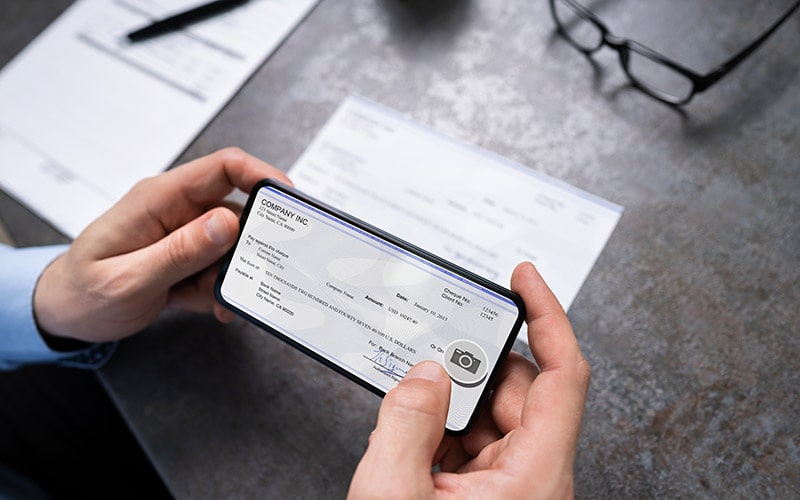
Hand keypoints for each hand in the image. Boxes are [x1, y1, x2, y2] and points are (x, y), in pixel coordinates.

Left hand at [34, 147, 290, 342]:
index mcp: (159, 199)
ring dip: (231, 275)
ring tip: (209, 299)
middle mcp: (177, 210)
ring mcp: (184, 233)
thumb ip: (178, 252)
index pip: (223, 167)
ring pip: (234, 245)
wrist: (64, 313)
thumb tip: (227, 222)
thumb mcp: (128, 280)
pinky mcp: (189, 255)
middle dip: (252, 243)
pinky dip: (219, 290)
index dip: (262, 175)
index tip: (290, 201)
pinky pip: (221, 267)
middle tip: (255, 271)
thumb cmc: (82, 292)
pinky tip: (203, 305)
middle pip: (238, 208)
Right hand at [348, 262, 590, 498]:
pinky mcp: (490, 492)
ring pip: (490, 414)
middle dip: (469, 367)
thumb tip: (425, 374)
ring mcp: (512, 484)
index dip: (547, 316)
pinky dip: (441, 430)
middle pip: (517, 389)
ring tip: (410, 409)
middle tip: (430, 352)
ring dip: (449, 405)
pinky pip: (472, 440)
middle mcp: (533, 475)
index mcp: (533, 474)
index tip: (525, 279)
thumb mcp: (393, 493)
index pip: (561, 375)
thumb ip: (407, 424)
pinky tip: (411, 437)